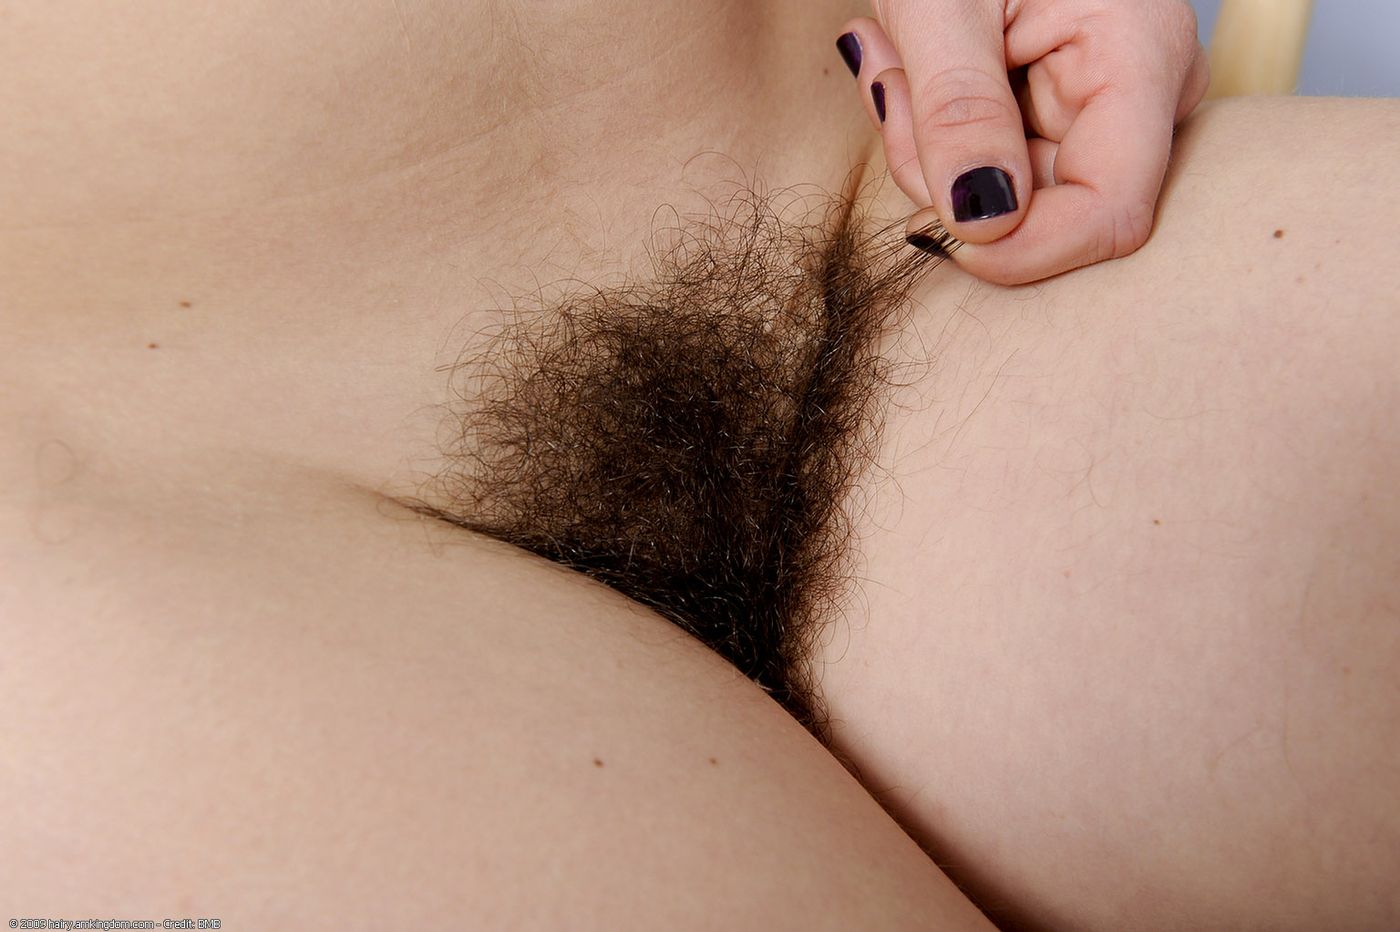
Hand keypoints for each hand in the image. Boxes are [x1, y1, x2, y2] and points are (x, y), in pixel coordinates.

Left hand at [835, 0, 1210, 284]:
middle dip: (941, 173)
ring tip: (891, 53)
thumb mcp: (943, 3)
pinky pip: (988, 167)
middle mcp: (1141, 95)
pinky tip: (907, 62)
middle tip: (886, 79)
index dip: (1020, 248)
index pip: (1110, 213)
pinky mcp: (1058, 113)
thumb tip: (983, 224)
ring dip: (922, 144)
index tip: (929, 230)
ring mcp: (1102, 107)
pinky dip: (929, 130)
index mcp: (1141, 57)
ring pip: (1002, 197)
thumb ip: (960, 109)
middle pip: (1043, 211)